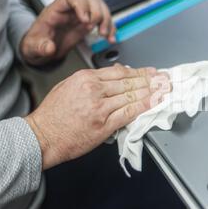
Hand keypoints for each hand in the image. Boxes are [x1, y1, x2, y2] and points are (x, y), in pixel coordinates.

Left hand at [20, 0, 115, 65]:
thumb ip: (40, 46)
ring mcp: (80, 16)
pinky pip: (103, 19)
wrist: (41, 49)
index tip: (85, 20)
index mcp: (56, 10)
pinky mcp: (87, 24)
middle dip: (97, 12)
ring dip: (106, 19)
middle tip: (96, 28)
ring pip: (99, 6)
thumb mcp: (33, 46)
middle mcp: (70, 10)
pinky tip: (110, 38)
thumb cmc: (37, 43)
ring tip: (104, 34)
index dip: (81, 4)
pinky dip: (110, 28)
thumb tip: (49, 47)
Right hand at [25, 64, 170, 170]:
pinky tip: (154, 103)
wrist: (42, 136)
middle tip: (164, 78)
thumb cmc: (53, 114)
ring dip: (152, 92)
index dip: (139, 72)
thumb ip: (92, 80)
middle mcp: (95, 90)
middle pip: (129, 82)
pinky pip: (129, 112)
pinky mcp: (104, 124)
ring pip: (132, 96)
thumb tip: (114, 74)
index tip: (151, 72)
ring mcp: (101, 107)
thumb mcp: (68, 86)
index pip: (120, 72)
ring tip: (164, 89)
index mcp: (86, 78)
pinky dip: (144, 106)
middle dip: (151, 80)